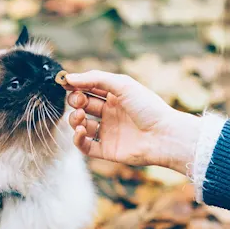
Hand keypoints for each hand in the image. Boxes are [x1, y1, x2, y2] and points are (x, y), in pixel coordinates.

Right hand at [64, 70, 201, 174]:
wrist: (164, 135)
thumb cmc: (148, 107)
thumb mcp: (122, 84)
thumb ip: (94, 79)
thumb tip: (69, 78)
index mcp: (115, 97)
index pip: (89, 89)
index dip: (76, 86)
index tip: (65, 83)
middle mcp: (110, 114)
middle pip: (82, 106)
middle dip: (75, 101)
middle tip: (79, 101)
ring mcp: (108, 132)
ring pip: (80, 125)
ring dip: (74, 119)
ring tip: (81, 117)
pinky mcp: (106, 150)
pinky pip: (85, 146)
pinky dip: (77, 139)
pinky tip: (81, 131)